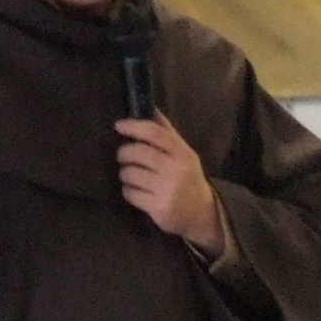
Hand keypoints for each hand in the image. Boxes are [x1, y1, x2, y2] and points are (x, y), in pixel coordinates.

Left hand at [116, 115, 221, 253]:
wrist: (202, 212)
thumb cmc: (188, 177)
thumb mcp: (184, 153)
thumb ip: (167, 132)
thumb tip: (151, 108)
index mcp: (182, 153)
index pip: (154, 133)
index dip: (134, 126)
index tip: (119, 126)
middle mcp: (175, 170)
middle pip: (137, 152)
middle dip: (124, 153)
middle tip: (124, 156)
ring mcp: (167, 190)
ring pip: (129, 173)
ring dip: (126, 174)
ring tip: (133, 176)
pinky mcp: (158, 208)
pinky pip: (130, 193)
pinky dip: (129, 191)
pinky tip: (138, 192)